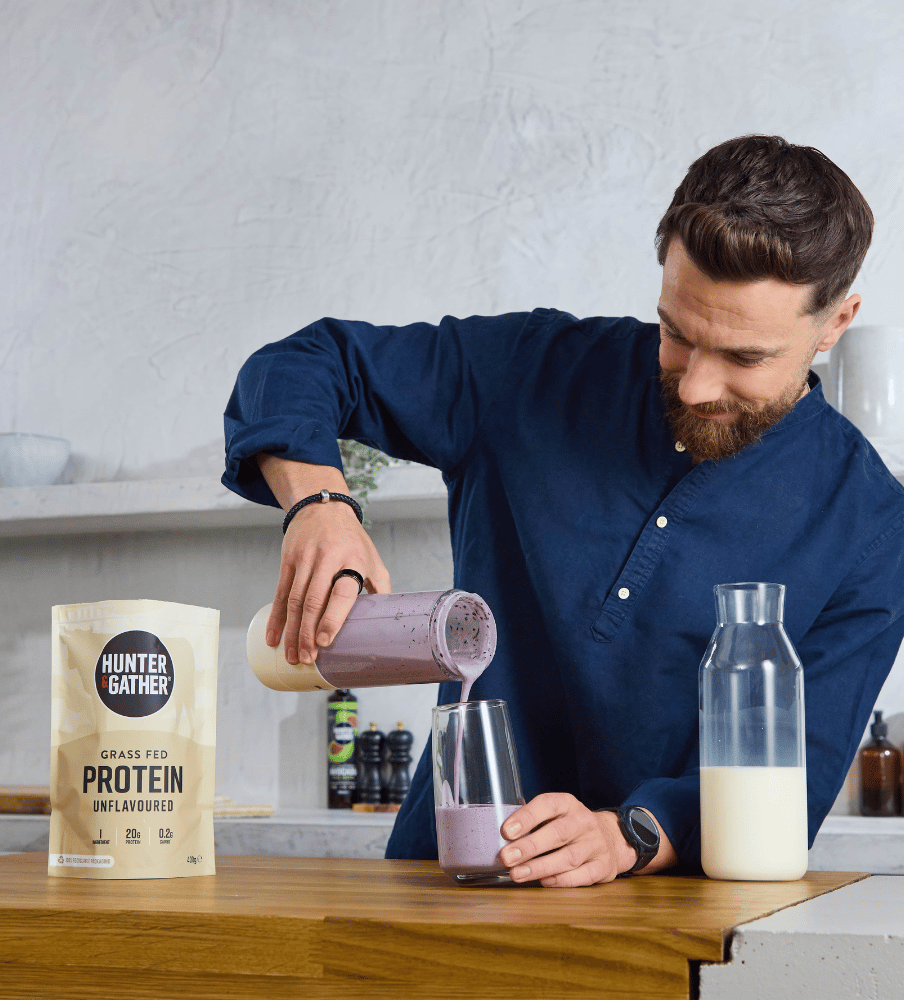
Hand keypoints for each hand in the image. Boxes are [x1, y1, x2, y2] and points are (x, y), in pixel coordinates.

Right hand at [268, 501, 390, 663]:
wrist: (322, 508)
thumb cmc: (352, 539)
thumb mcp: (372, 558)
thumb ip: (380, 587)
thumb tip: (386, 620)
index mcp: (353, 560)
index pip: (342, 592)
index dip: (332, 618)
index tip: (325, 641)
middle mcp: (327, 559)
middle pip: (313, 600)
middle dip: (308, 633)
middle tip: (307, 658)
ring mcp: (305, 559)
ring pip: (295, 600)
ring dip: (292, 631)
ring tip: (292, 656)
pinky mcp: (288, 560)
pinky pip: (279, 593)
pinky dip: (275, 618)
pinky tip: (273, 637)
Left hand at [499, 793, 658, 886]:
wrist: (612, 838)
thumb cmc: (571, 826)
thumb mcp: (556, 814)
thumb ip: (532, 820)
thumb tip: (498, 833)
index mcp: (568, 804)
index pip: (547, 805)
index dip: (527, 817)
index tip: (506, 831)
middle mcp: (584, 822)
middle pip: (557, 833)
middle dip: (529, 846)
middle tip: (506, 857)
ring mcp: (595, 844)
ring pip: (567, 857)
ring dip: (539, 867)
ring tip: (516, 874)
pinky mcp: (603, 867)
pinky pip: (581, 875)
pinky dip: (561, 880)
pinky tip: (543, 882)